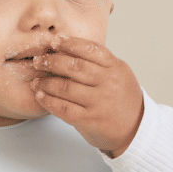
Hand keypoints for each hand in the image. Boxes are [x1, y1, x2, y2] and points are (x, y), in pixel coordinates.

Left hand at [30, 36, 143, 156]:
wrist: (136, 130)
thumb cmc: (123, 100)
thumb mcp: (119, 75)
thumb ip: (99, 63)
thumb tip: (67, 49)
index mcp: (116, 68)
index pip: (90, 49)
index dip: (69, 44)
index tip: (54, 42)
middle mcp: (109, 83)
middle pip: (75, 66)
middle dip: (52, 61)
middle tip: (39, 60)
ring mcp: (99, 103)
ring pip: (66, 87)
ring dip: (46, 83)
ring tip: (36, 81)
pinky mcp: (90, 120)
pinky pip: (64, 108)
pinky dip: (49, 101)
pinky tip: (41, 96)